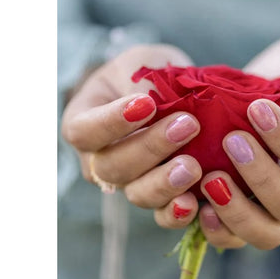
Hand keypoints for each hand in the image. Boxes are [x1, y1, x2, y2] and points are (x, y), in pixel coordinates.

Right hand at [62, 44, 203, 226]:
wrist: (174, 89)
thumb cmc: (149, 71)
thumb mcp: (141, 64)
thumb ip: (140, 82)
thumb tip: (154, 108)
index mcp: (87, 123)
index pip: (84, 131)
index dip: (111, 123)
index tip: (146, 105)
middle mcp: (102, 158)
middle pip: (112, 166)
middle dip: (150, 148)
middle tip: (187, 125)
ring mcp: (131, 181)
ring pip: (137, 194)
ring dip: (165, 182)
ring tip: (193, 166)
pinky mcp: (161, 195)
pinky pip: (162, 214)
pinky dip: (177, 213)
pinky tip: (195, 202)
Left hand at [195, 36, 279, 249]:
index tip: (259, 109)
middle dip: (261, 178)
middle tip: (232, 141)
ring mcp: (278, 198)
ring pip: (267, 232)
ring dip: (236, 212)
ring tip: (210, 181)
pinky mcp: (249, 200)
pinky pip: (237, 232)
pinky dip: (218, 227)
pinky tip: (199, 205)